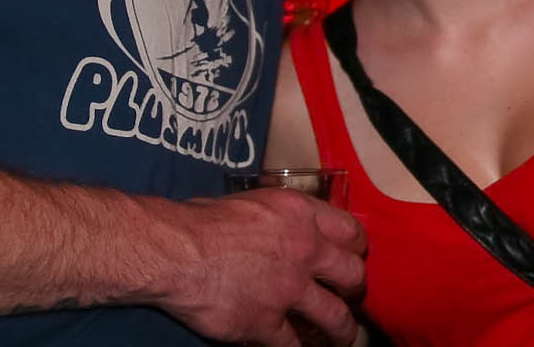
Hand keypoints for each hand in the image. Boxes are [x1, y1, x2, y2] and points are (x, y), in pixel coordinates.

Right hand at [157, 188, 366, 345]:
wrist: (177, 251)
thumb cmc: (203, 221)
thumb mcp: (255, 200)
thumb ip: (282, 216)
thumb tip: (286, 223)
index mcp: (302, 215)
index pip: (351, 231)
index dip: (356, 248)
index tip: (353, 256)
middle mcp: (305, 251)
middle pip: (353, 274)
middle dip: (355, 288)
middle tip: (350, 295)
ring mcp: (288, 290)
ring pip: (335, 316)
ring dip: (343, 330)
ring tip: (343, 337)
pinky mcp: (266, 322)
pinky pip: (294, 344)